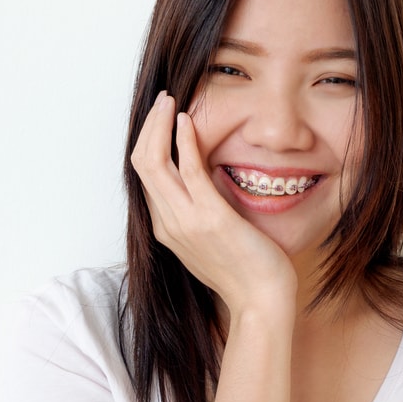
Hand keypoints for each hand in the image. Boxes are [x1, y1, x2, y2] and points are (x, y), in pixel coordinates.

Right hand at [130, 91, 297, 317]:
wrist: (261, 300)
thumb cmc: (244, 269)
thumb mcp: (211, 237)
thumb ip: (199, 211)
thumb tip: (205, 180)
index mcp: (166, 227)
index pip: (144, 176)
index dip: (148, 142)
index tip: (161, 118)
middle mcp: (167, 223)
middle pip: (141, 164)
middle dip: (148, 127)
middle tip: (162, 100)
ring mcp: (185, 221)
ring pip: (154, 163)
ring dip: (159, 125)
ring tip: (169, 101)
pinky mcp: (210, 217)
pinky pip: (187, 170)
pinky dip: (183, 141)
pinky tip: (185, 121)